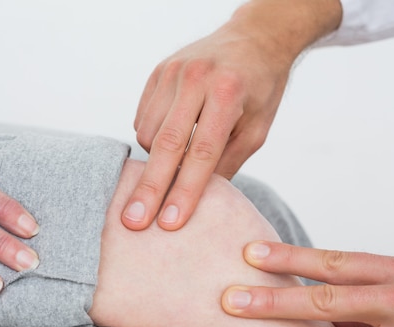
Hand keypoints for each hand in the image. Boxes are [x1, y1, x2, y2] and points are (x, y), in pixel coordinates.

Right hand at [124, 24, 291, 230]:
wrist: (253, 38)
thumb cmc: (260, 89)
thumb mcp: (257, 128)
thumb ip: (228, 162)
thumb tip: (199, 199)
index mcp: (227, 92)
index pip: (202, 153)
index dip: (185, 191)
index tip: (171, 222)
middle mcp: (195, 78)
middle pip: (165, 144)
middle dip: (149, 188)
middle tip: (133, 222)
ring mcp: (171, 72)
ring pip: (148, 133)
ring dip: (156, 160)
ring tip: (173, 164)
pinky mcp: (157, 72)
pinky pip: (143, 118)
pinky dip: (152, 138)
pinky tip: (170, 139)